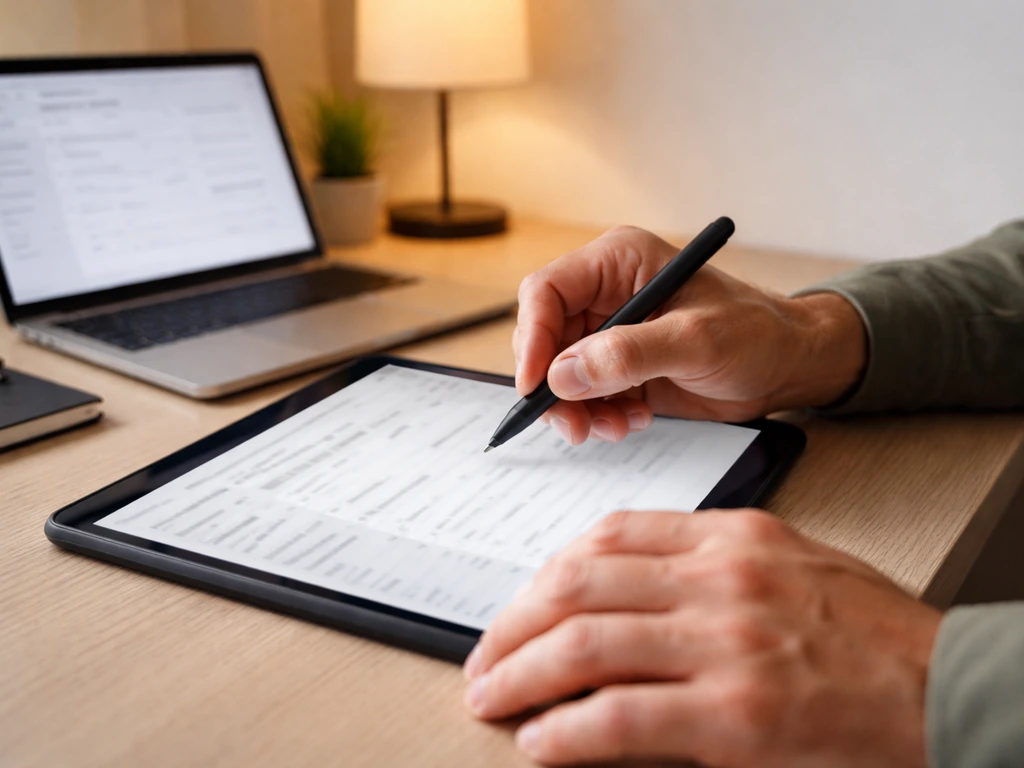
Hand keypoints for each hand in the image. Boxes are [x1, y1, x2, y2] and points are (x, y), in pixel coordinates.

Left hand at [463, 510, 940, 766]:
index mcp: (730, 536)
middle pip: (578, 584)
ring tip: (492, 696)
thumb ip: (707, 562)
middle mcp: (719, 579)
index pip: (608, 535)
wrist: (950, 686)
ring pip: (585, 645)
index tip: (521, 603)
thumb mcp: (789, 563)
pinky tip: (541, 741)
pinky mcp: (736, 716)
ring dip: (521, 674)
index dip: (546, 572)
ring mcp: (725, 645)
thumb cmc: (871, 632)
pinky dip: (567, 731)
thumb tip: (624, 586)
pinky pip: (621, 718)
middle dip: (514, 622)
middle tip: (485, 655)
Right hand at [513, 226, 866, 443]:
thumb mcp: (697, 340)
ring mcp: (611, 333)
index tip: (537, 384)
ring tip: (616, 425)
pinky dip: (598, 416)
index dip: (533, 338)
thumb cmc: (757, 333)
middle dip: (555, 386)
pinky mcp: (620, 367)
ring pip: (560, 374)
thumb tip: (564, 374)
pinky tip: (633, 419)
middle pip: (546, 339)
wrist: (788, 366)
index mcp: (618, 262)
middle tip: (574, 425)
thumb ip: (629, 354)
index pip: (547, 292)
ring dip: (578, 408)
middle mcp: (606, 294)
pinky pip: (585, 395)